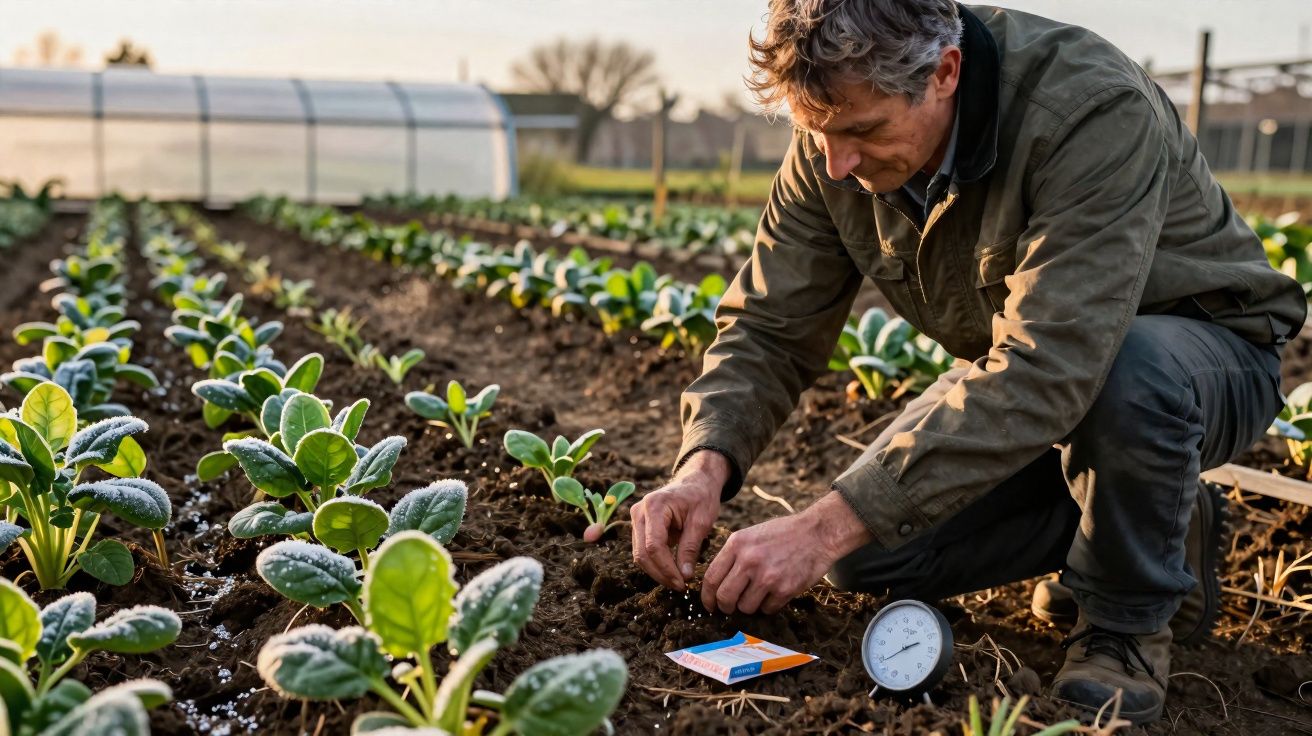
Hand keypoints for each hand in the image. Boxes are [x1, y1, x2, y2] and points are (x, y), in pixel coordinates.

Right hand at [630, 451, 725, 591]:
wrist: (695, 482)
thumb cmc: (701, 497)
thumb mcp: (701, 521)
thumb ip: (690, 548)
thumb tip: (684, 576)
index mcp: (654, 505)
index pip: (654, 546)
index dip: (666, 568)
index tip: (682, 582)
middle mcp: (639, 511)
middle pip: (642, 553)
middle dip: (660, 573)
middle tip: (680, 586)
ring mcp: (636, 518)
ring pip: (639, 554)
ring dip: (657, 571)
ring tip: (677, 581)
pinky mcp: (639, 525)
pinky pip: (642, 550)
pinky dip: (655, 563)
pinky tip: (671, 571)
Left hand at [701, 492, 871, 614]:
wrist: (817, 533)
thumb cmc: (782, 534)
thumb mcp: (751, 535)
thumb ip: (732, 556)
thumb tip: (716, 584)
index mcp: (736, 544)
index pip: (711, 578)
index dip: (707, 597)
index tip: (710, 605)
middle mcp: (749, 560)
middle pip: (724, 597)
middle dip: (725, 607)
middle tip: (730, 608)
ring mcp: (767, 576)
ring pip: (745, 607)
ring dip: (750, 606)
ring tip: (760, 593)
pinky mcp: (784, 589)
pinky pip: (767, 609)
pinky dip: (769, 605)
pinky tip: (776, 591)